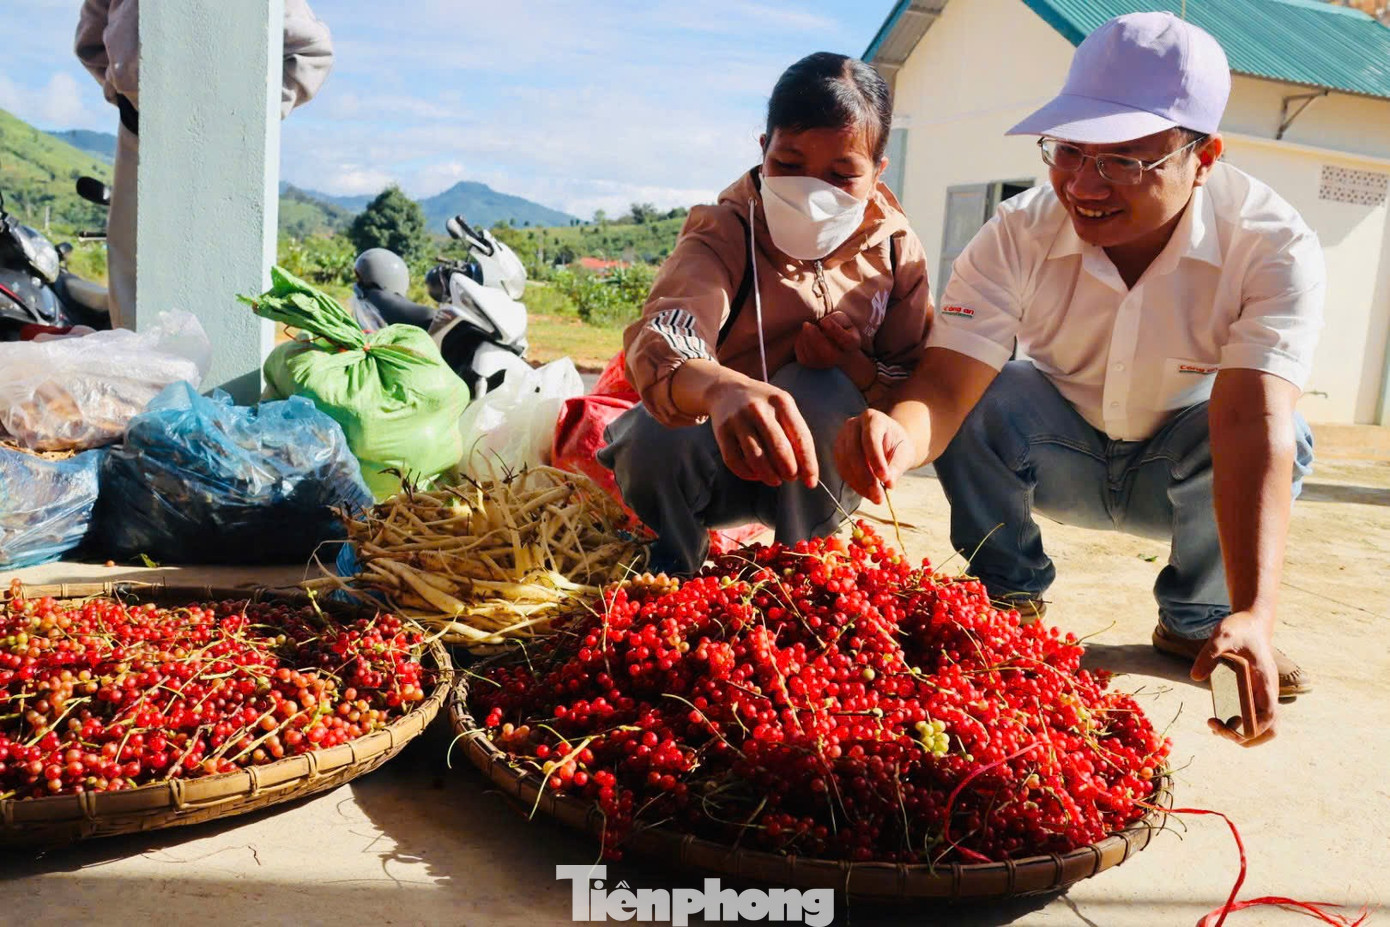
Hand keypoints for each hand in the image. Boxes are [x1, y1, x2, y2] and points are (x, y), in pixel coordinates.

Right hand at [708, 377, 817, 487]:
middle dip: (789, 470)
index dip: (808, 463)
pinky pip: (735, 461)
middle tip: (791, 478)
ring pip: (756, 457)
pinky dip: (747, 474)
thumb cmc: (763, 406)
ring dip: (769, 476)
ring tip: (775, 480)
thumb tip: (805, 472)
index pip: (800, 437)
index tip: (811, 482)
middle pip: (779, 449)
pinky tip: (756, 475)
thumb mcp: (783, 408)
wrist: (726, 390)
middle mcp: (759, 409)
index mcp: (781, 402)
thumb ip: (795, 435)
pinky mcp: (722, 431)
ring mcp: (738, 419)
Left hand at [795, 310, 861, 369]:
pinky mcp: (812, 365)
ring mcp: (827, 364)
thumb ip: (835, 319)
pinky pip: (804, 358)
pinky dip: (800, 345)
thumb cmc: (837, 326)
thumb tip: (823, 323)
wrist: (830, 339)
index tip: (824, 321)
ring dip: (806, 339)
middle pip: (828, 354)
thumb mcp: (841, 318)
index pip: (847, 341)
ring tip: (807, 326)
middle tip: (807, 324)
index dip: (835, 331)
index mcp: (853, 344)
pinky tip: (803, 335)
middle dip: (815, 339)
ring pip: (814, 357)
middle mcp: (841, 358)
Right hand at [833, 409, 918, 503]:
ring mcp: (842, 438)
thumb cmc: (897, 445)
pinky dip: (854, 484)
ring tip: (875, 498)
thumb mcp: (904, 453)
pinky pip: (842, 470)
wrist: (888, 442)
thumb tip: (888, 483)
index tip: (885, 479)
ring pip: (845, 463)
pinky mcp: (838, 452)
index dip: (876, 460)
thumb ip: (897, 466)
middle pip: (854, 452)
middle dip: (866, 477)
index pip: (870, 438)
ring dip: (859, 484)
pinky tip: (867, 493)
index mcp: (872, 418)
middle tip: (879, 496)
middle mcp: (853, 425)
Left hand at [1190, 611, 1278, 745]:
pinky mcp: (1254, 693)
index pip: (1269, 715)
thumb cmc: (1239, 629)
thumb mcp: (1222, 635)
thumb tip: (1195, 676)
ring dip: (1242, 733)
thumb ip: (1210, 654)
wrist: (1251, 623)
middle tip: (1219, 730)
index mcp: (1265, 681)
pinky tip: (1217, 720)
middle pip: (1271, 728)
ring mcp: (1263, 693)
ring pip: (1263, 726)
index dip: (1252, 729)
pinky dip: (1238, 724)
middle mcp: (1267, 691)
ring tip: (1214, 727)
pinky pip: (1252, 716)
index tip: (1228, 729)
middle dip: (1247, 737)